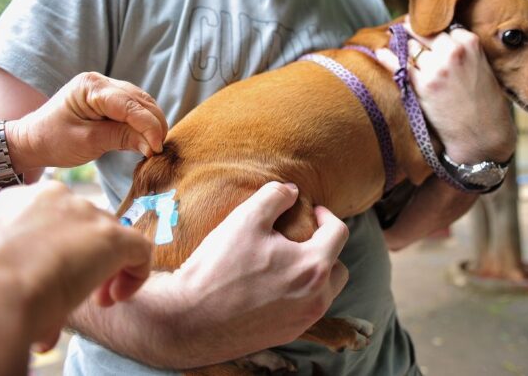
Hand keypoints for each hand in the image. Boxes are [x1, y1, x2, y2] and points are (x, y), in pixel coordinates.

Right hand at [0, 181, 151, 375]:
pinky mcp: (112, 237)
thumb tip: (25, 288)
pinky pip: (140, 250)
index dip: (59, 249)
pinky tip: (113, 299)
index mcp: (17, 200)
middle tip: (75, 294)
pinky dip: (135, 275)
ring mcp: (85, 213)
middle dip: (85, 260)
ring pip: (111, 238)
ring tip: (95, 301)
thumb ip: (10, 265)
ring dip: (107, 270)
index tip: (50, 278)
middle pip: (85, 226)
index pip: (53, 218)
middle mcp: (55, 197)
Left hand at [8, 71, 167, 169]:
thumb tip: (152, 145)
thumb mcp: (87, 142)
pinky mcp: (109, 99)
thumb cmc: (53, 140)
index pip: (129, 105)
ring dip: (152, 123)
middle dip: (154, 124)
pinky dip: (144, 122)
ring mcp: (105, 88)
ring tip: (156, 146)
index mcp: (91, 87)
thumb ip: (121, 138)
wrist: (32, 140)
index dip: (148, 126)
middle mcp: (101, 81)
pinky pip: (134, 107)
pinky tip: (147, 138)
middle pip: (140, 100)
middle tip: (160, 150)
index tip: (158, 148)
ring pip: (141, 102)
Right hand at [174, 182, 349, 350]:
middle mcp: (316, 299)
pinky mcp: (287, 336)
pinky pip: (305, 310)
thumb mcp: (245, 219)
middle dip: (325, 249)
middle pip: (338, 268)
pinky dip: (298, 295)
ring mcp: (303, 321)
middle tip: (301, 238)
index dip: (326, 216)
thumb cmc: (218, 267)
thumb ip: (274, 197)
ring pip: (324, 292)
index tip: (311, 211)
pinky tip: (271, 286)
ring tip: (286, 262)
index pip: (338, 233)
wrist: (189, 319)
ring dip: (313, 274)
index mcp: (313, 267)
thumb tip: (292, 191)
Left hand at [376, 20, 514, 163]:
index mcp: (470, 43)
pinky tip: (381, 52)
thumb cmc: (484, 102)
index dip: (433, 32)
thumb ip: (462, 50)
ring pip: (411, 47)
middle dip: (414, 33)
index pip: (443, 27)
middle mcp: (452, 52)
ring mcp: (436, 68)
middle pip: (424, 33)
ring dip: (403, 46)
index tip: (423, 30)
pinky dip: (388, 58)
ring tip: (394, 42)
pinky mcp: (423, 86)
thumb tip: (437, 38)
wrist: (483, 133)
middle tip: (403, 29)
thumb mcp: (481, 66)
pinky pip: (399, 66)